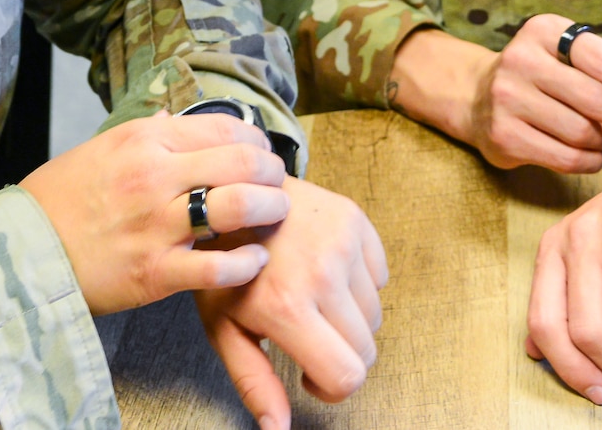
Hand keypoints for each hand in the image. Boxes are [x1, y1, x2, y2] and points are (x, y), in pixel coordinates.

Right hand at [21, 111, 288, 314]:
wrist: (20, 251)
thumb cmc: (61, 199)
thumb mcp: (100, 148)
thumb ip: (145, 132)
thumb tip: (174, 117)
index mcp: (144, 140)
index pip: (224, 127)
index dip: (256, 139)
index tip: (262, 152)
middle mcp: (154, 176)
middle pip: (242, 162)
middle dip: (272, 171)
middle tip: (277, 182)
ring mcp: (156, 225)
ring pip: (238, 206)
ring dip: (269, 209)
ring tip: (274, 214)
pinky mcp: (155, 272)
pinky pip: (218, 267)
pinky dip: (246, 262)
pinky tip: (254, 258)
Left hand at [195, 178, 388, 429]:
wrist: (229, 195)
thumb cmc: (222, 265)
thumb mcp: (224, 328)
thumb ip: (254, 382)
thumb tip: (276, 429)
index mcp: (287, 307)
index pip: (347, 375)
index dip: (331, 387)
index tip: (310, 374)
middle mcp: (322, 273)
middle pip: (366, 350)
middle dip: (341, 355)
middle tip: (309, 336)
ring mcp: (343, 242)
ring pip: (375, 315)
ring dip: (350, 318)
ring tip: (313, 298)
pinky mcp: (355, 220)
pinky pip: (380, 277)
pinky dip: (359, 284)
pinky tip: (325, 270)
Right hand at [389, 21, 601, 172]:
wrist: (479, 97)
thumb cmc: (547, 75)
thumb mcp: (584, 59)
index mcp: (544, 30)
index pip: (601, 58)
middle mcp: (520, 58)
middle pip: (593, 98)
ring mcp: (506, 98)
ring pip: (581, 131)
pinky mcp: (502, 135)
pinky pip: (564, 157)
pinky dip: (591, 162)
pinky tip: (596, 156)